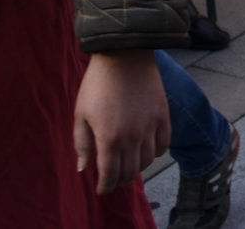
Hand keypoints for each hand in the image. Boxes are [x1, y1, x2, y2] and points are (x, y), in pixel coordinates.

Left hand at [74, 50, 168, 194]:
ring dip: (136, 168)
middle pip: (130, 172)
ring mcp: (150, 126)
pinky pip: (164, 145)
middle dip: (120, 181)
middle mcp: (132, 137)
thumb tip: (84, 167)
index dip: (105, 186)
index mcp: (109, 138)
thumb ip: (82, 143)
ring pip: (147, 161)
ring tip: (128, 165)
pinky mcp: (163, 115)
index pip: (109, 175)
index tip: (101, 189)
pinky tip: (146, 150)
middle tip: (113, 180)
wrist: (124, 55)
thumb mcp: (81, 114)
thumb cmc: (97, 84)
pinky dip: (155, 153)